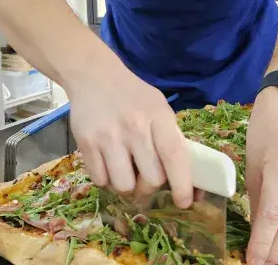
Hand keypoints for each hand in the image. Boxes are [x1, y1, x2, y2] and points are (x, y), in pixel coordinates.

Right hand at [67, 66, 192, 208]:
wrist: (95, 76)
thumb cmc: (134, 96)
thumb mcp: (159, 109)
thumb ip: (172, 140)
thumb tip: (192, 184)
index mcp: (158, 116)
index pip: (174, 155)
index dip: (182, 184)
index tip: (184, 202)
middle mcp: (134, 127)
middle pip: (151, 178)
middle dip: (150, 187)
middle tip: (146, 181)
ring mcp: (108, 136)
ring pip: (124, 185)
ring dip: (127, 186)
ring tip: (125, 171)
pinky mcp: (86, 144)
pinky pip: (100, 181)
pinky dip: (106, 179)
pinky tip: (108, 163)